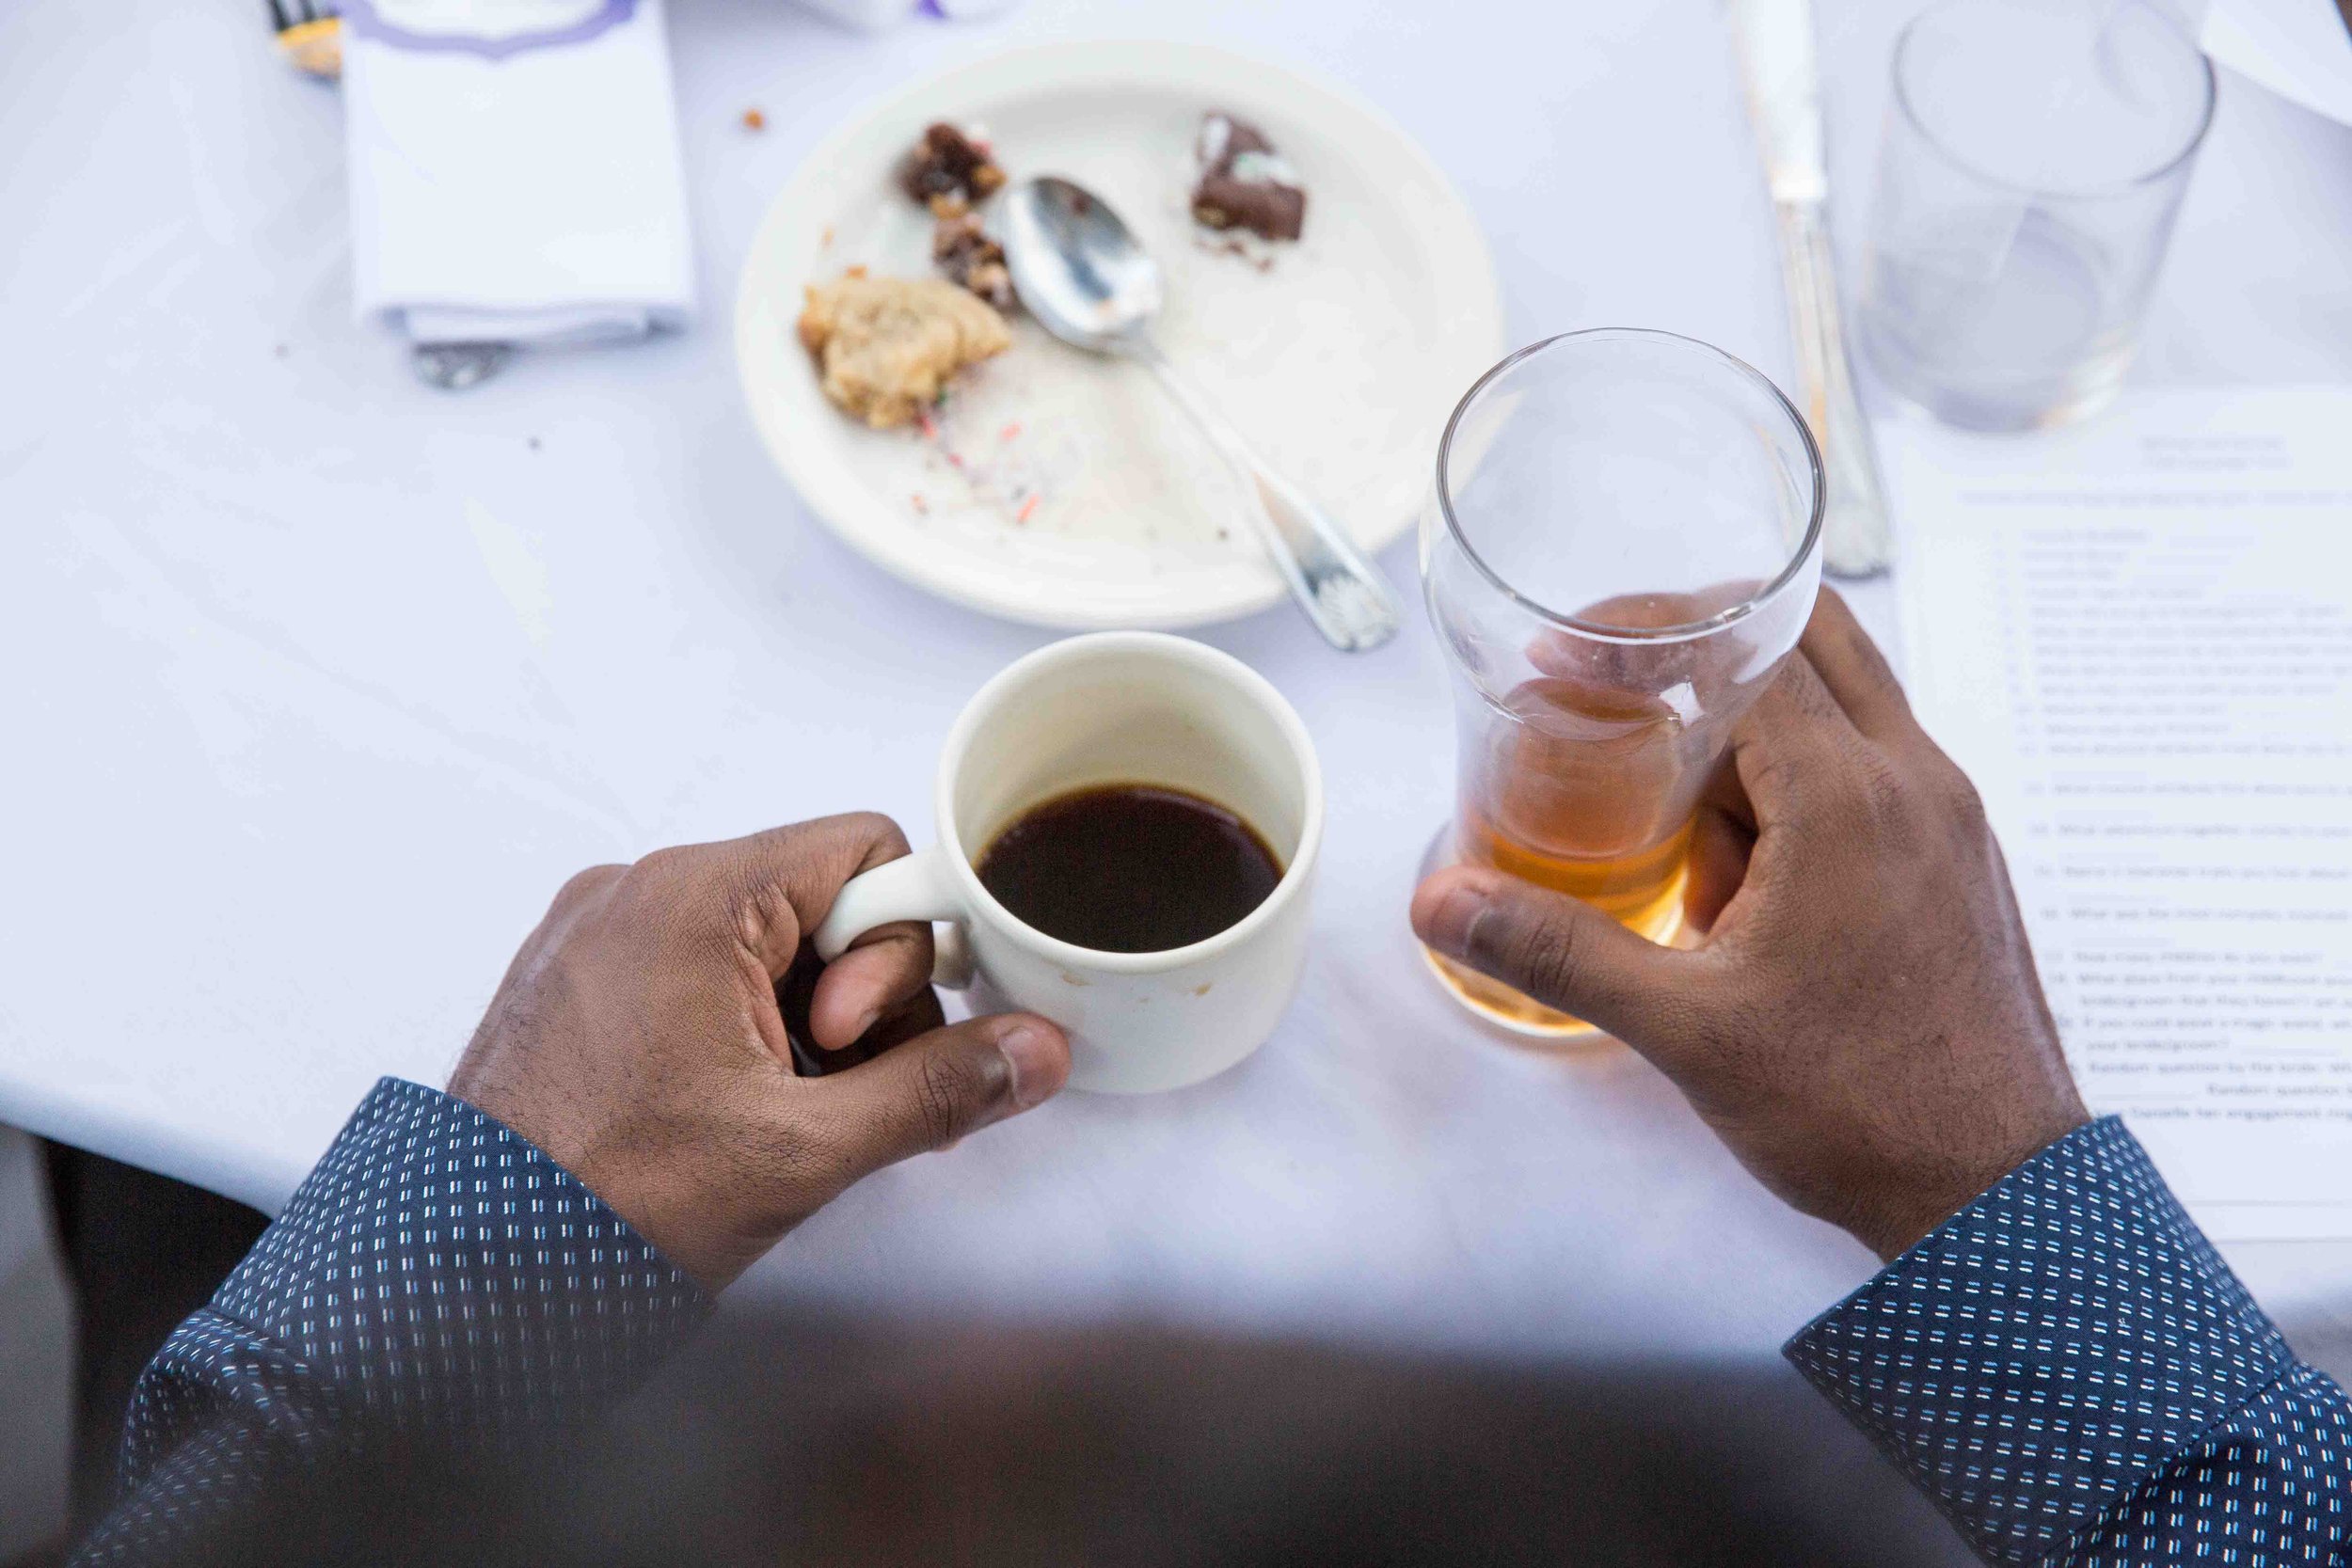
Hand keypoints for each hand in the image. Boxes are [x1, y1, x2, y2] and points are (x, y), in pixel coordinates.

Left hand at [448, 814, 1070, 1290]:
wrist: (455, 1281)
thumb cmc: (602, 1203)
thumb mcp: (803, 1150)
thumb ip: (936, 1089)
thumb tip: (1033, 1052)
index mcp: (693, 896)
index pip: (866, 851)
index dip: (895, 951)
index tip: (850, 1042)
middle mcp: (638, 891)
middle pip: (819, 901)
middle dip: (852, 1001)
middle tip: (816, 1092)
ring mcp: (597, 935)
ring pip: (764, 947)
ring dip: (797, 1029)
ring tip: (762, 1119)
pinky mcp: (575, 985)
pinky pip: (698, 975)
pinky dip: (737, 1035)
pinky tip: (721, 1114)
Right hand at [1411, 592, 2087, 1260]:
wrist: (1996, 1196)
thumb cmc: (1860, 1109)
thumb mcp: (1684, 1027)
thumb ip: (1556, 949)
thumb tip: (1445, 902)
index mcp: (1851, 798)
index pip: (1746, 649)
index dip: (1645, 638)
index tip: (1566, 657)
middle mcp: (1918, 784)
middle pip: (1811, 642)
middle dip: (1708, 652)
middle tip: (1621, 692)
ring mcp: (1952, 821)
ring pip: (1844, 711)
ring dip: (1754, 732)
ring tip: (1676, 824)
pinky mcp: (1959, 865)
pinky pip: (1871, 776)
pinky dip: (1799, 787)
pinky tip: (1743, 883)